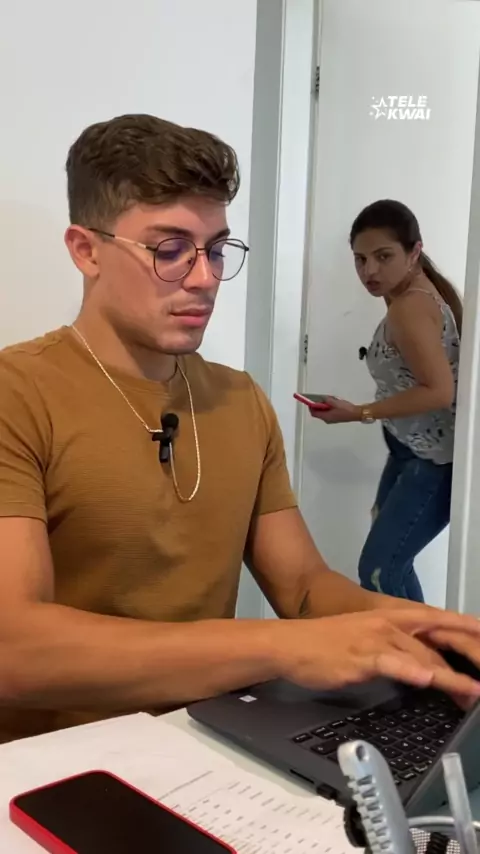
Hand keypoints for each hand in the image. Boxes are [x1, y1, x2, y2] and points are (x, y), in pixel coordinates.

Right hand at [275, 608, 479, 701]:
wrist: (291, 644)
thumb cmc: (327, 645)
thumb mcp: (368, 643)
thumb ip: (397, 650)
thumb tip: (424, 667)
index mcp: (392, 619)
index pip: (438, 620)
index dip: (467, 628)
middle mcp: (388, 624)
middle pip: (438, 640)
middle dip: (466, 659)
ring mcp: (375, 639)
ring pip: (421, 656)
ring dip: (449, 677)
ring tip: (472, 692)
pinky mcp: (361, 656)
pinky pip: (390, 662)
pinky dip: (410, 670)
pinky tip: (425, 678)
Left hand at [309, 397, 360, 423]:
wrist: (356, 414)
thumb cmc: (346, 410)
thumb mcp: (335, 402)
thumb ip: (327, 400)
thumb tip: (322, 398)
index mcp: (326, 417)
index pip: (314, 413)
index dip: (310, 407)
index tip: (309, 401)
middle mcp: (327, 419)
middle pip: (318, 413)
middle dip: (317, 406)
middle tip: (318, 399)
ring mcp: (331, 419)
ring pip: (323, 412)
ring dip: (323, 406)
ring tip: (326, 400)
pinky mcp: (335, 418)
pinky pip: (328, 412)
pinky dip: (327, 408)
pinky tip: (332, 403)